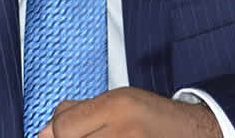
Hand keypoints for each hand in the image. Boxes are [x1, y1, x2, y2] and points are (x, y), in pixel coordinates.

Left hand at [38, 88, 221, 137]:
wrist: (190, 133)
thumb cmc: (151, 116)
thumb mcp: (117, 100)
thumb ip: (79, 112)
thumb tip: (44, 133)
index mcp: (117, 107)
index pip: (63, 127)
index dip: (61, 130)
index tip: (69, 131)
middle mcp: (123, 132)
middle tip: (91, 135)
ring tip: (100, 137)